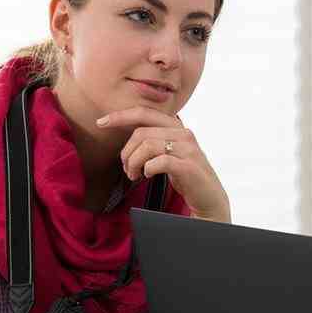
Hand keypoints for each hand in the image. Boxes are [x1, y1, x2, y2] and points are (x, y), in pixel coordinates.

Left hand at [99, 106, 230, 222]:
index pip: (145, 113)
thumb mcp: (170, 154)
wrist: (210, 199)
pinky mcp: (188, 166)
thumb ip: (155, 141)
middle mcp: (184, 134)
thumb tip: (129, 138)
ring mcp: (188, 149)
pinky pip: (158, 161)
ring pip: (147, 145)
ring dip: (133, 163)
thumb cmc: (187, 178)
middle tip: (126, 169)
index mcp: (177, 128)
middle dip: (126, 151)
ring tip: (134, 175)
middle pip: (141, 132)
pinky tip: (148, 176)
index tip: (101, 122)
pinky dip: (147, 169)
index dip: (121, 116)